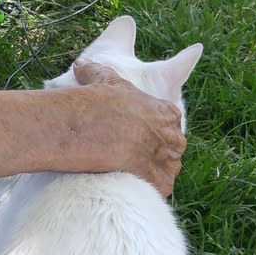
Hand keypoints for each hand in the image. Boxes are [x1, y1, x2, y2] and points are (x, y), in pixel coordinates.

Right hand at [71, 57, 185, 195]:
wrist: (81, 127)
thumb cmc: (92, 103)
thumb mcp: (101, 81)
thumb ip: (97, 72)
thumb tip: (81, 64)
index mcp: (164, 111)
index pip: (171, 122)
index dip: (155, 131)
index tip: (138, 136)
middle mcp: (170, 134)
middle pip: (174, 148)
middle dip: (159, 154)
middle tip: (133, 158)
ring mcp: (165, 158)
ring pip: (170, 169)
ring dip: (155, 173)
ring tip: (132, 175)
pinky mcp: (155, 179)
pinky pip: (162, 188)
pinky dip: (152, 190)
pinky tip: (134, 187)